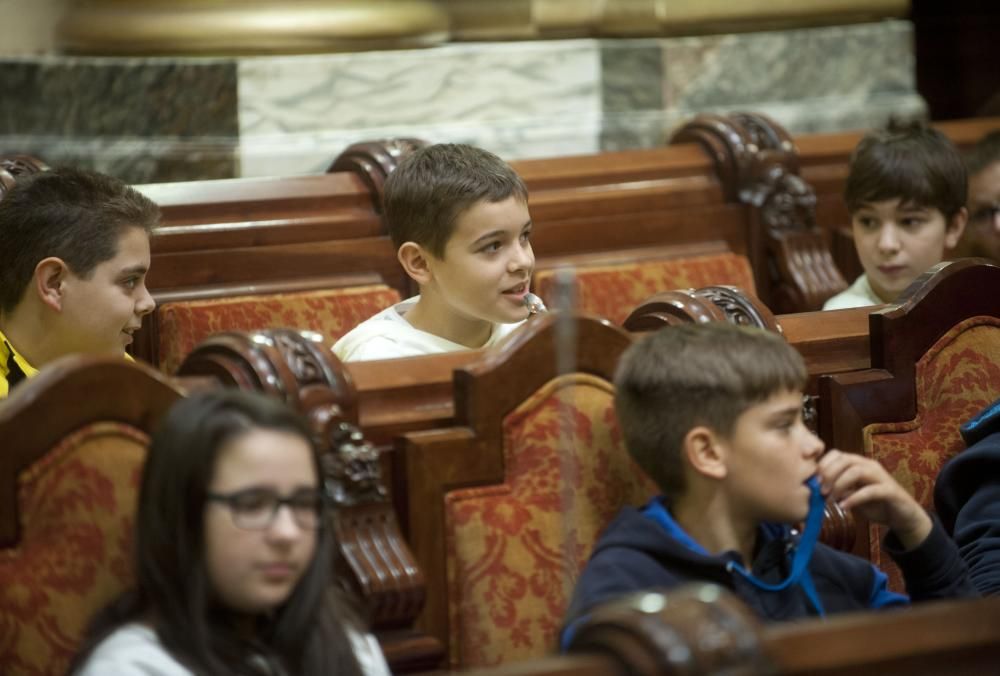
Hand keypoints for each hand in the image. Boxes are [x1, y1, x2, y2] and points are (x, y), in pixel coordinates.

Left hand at [817, 449, 931, 550]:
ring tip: (830, 499)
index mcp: (858, 464)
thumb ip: (836, 490)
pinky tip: (844, 506)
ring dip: (839, 484)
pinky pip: (870, 490)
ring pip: (856, 471)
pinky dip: (854, 498)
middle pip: (845, 459)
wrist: (901, 516)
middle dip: (829, 473)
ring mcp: (880, 476)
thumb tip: (815, 489)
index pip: (837, 454)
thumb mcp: (850, 496)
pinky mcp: (890, 491)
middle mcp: (869, 466)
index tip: (811, 478)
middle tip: (820, 491)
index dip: (822, 463)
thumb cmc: (874, 504)